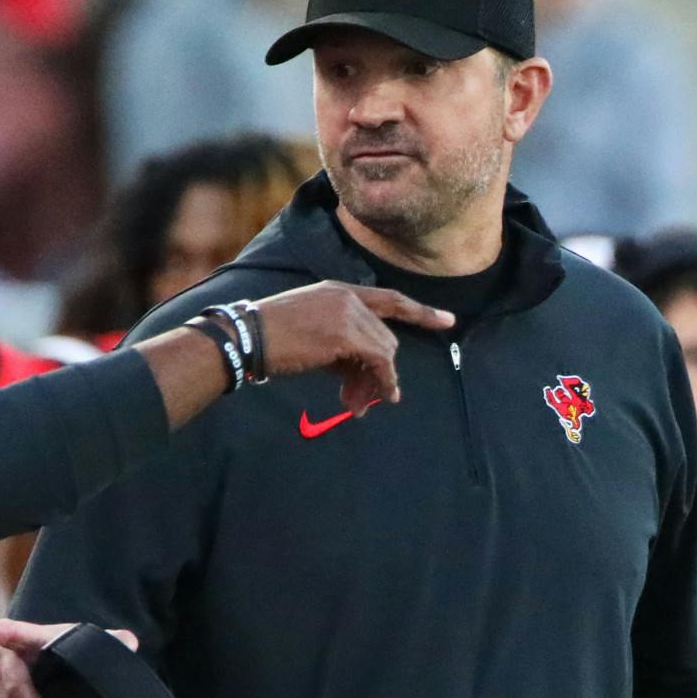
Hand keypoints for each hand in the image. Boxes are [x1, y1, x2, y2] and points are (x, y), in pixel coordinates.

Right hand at [254, 282, 455, 414]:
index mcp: (339, 291)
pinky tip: (371, 399)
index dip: (420, 312)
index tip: (447, 320)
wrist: (248, 337)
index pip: (389, 299)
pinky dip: (381, 381)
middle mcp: (348, 297)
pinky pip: (379, 361)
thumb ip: (343, 350)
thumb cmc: (273, 341)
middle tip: (367, 400)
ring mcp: (348, 313)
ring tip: (359, 405)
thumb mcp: (313, 338)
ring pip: (385, 351)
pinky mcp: (345, 334)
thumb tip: (364, 377)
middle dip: (381, 371)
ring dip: (377, 382)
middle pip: (386, 337)